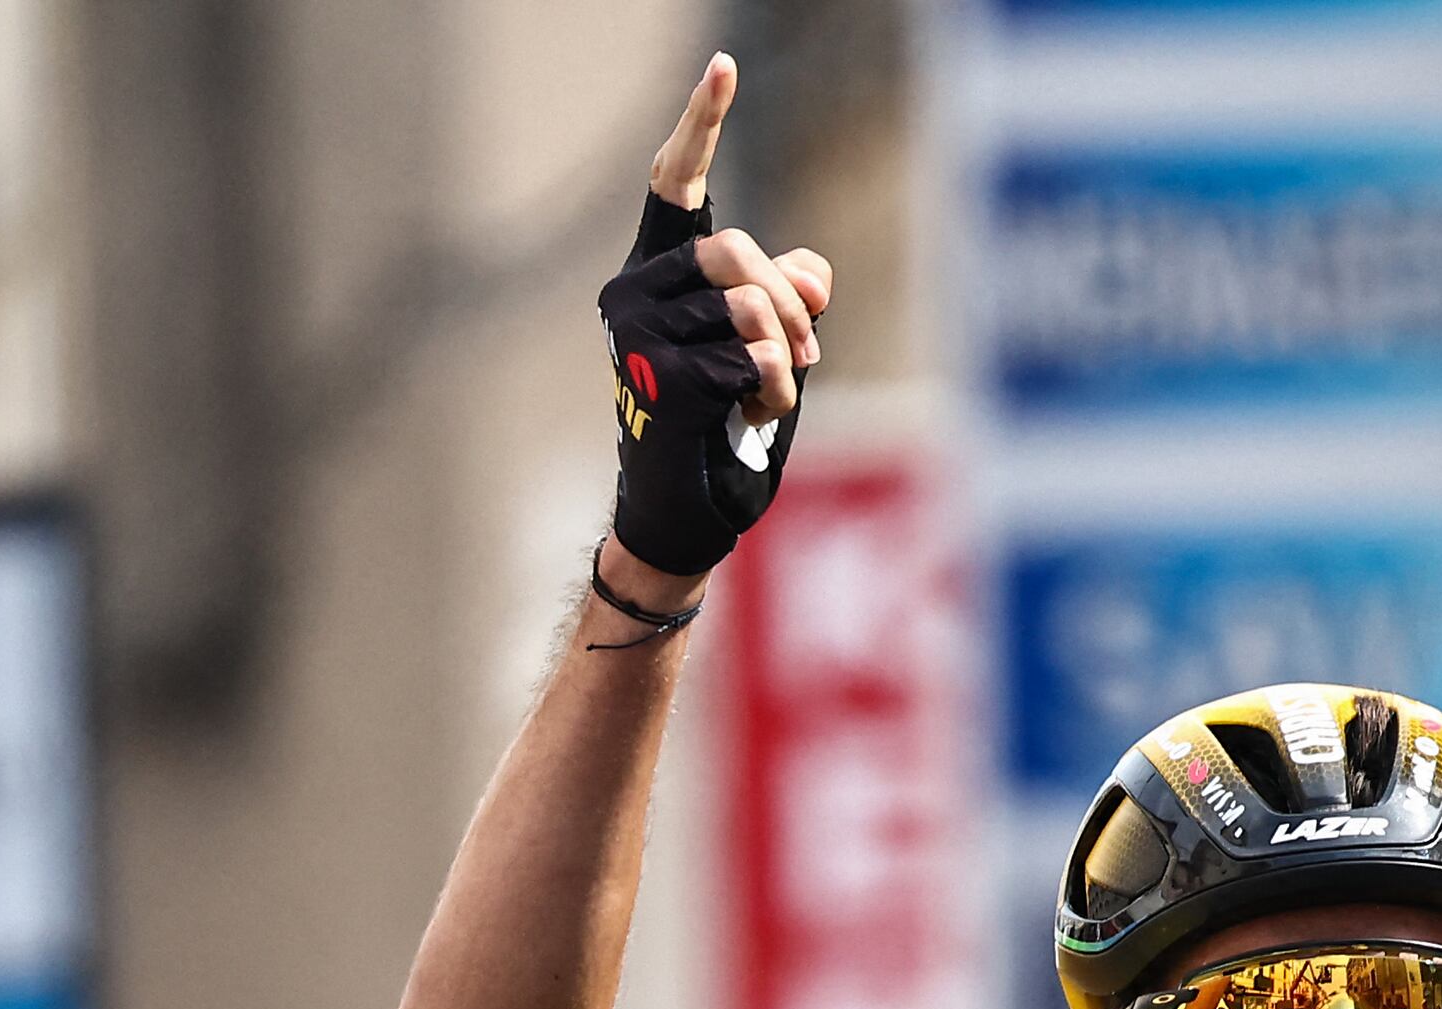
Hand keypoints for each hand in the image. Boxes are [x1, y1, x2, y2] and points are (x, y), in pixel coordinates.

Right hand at [596, 56, 834, 584]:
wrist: (688, 511)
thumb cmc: (726, 427)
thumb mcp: (771, 347)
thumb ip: (790, 295)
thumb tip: (809, 275)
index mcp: (657, 271)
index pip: (676, 184)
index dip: (701, 125)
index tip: (723, 65)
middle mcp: (632, 291)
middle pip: (739, 253)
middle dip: (788, 308)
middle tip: (802, 360)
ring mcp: (637, 336)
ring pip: (750, 311)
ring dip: (784, 363)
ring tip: (766, 400)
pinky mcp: (658, 380)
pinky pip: (752, 361)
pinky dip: (774, 394)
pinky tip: (748, 419)